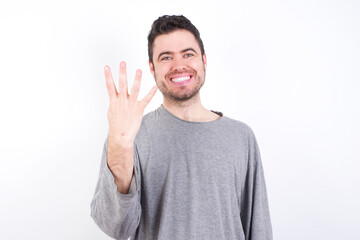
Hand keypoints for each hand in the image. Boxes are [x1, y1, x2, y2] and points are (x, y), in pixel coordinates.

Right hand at [105, 62, 156, 182]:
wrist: (121, 135)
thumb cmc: (116, 124)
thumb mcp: (111, 112)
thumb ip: (113, 102)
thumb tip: (114, 97)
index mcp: (114, 101)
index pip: (109, 86)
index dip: (107, 76)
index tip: (106, 67)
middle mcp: (122, 101)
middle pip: (121, 84)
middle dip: (122, 73)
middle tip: (122, 63)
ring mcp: (130, 104)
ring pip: (134, 89)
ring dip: (136, 79)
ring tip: (139, 70)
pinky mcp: (138, 109)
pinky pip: (146, 100)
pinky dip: (151, 93)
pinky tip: (155, 86)